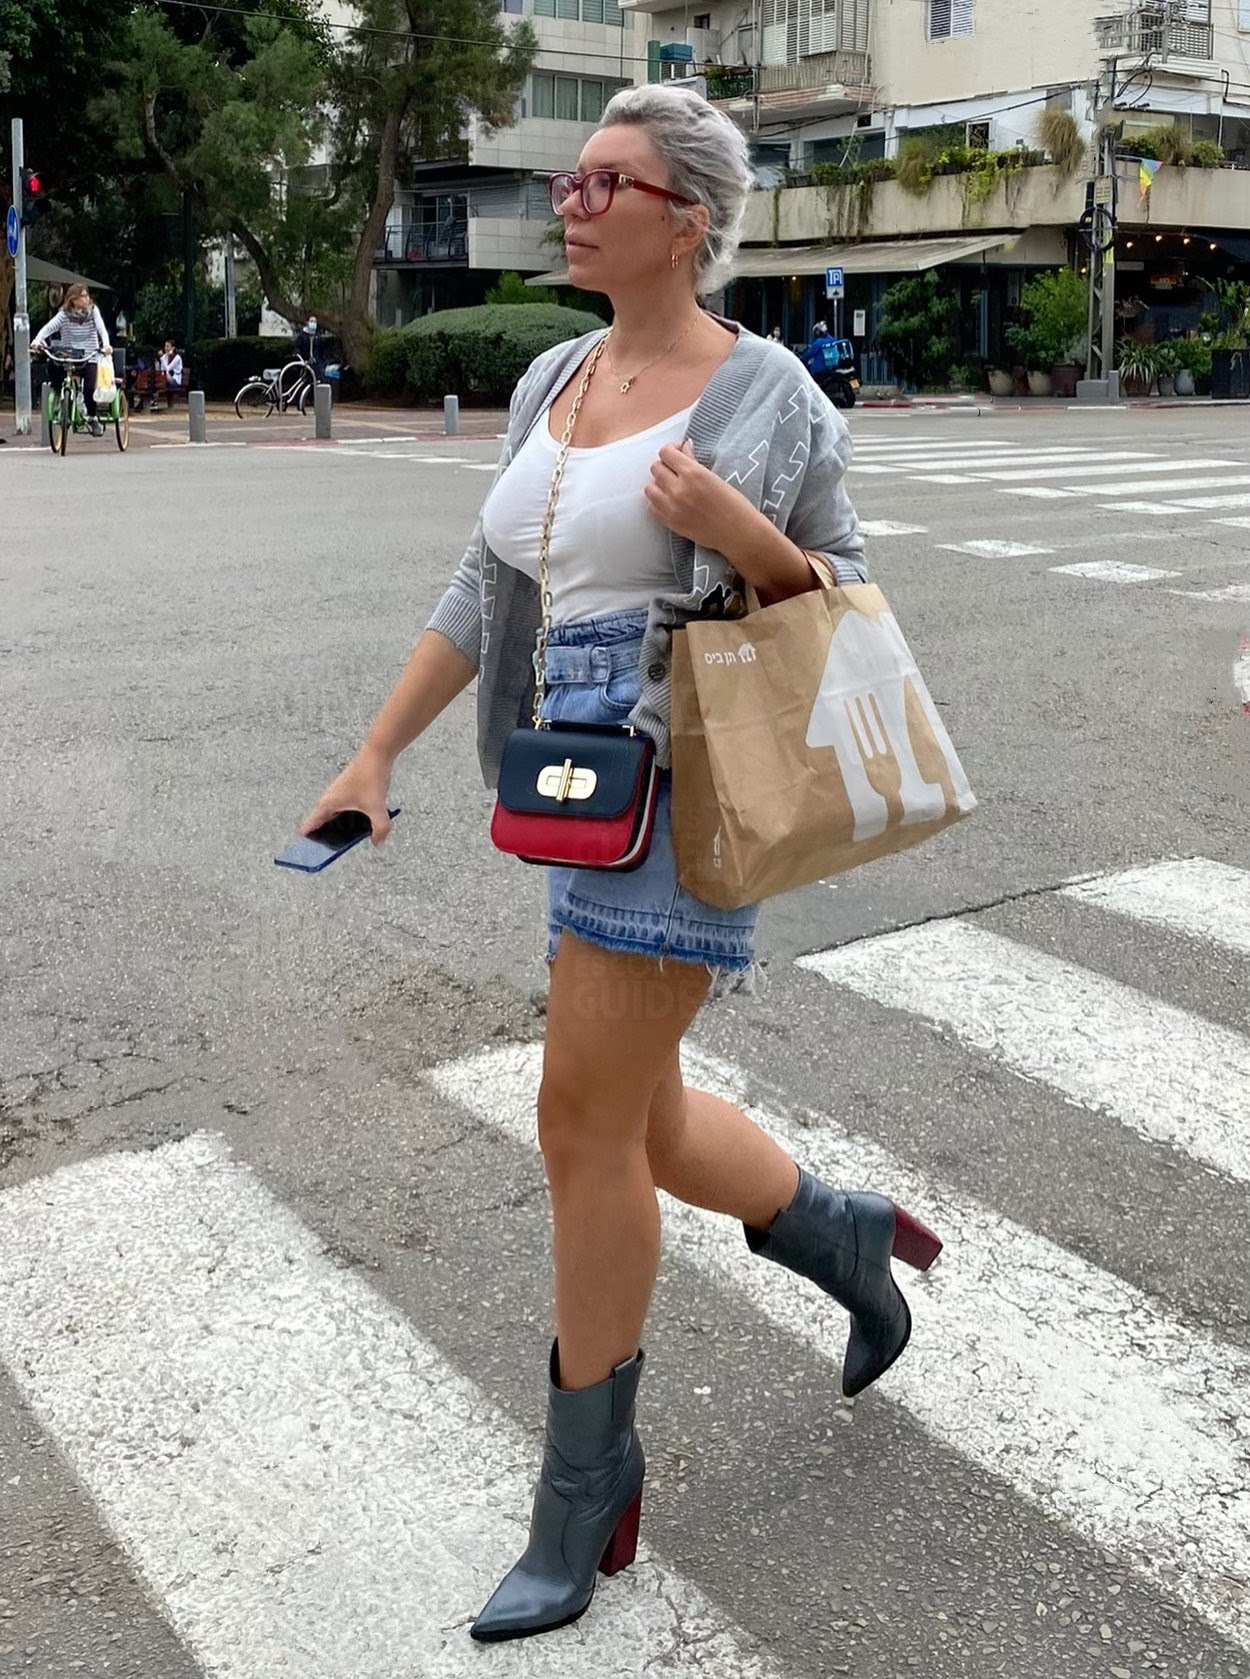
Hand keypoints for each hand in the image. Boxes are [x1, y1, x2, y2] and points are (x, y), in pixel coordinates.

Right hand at [300, 750, 394, 846]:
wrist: (376, 754)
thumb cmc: (371, 777)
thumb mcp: (378, 807)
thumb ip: (380, 829)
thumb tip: (377, 843)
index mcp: (327, 805)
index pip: (308, 827)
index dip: (306, 843)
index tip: (306, 856)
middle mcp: (329, 801)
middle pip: (321, 826)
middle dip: (325, 840)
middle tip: (330, 854)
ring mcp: (337, 796)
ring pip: (334, 819)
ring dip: (338, 830)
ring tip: (347, 842)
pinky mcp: (347, 793)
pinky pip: (343, 812)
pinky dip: (348, 821)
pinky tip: (362, 826)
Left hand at [645, 439, 750, 553]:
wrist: (737, 533)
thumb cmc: (733, 505)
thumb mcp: (715, 477)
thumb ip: (694, 461)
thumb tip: (684, 447)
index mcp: (693, 474)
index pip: (666, 453)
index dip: (672, 451)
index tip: (678, 455)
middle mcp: (679, 489)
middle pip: (656, 468)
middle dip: (665, 467)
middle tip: (676, 472)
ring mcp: (672, 507)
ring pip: (649, 488)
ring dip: (658, 485)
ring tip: (670, 488)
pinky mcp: (670, 523)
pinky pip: (651, 507)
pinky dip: (657, 503)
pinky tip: (669, 502)